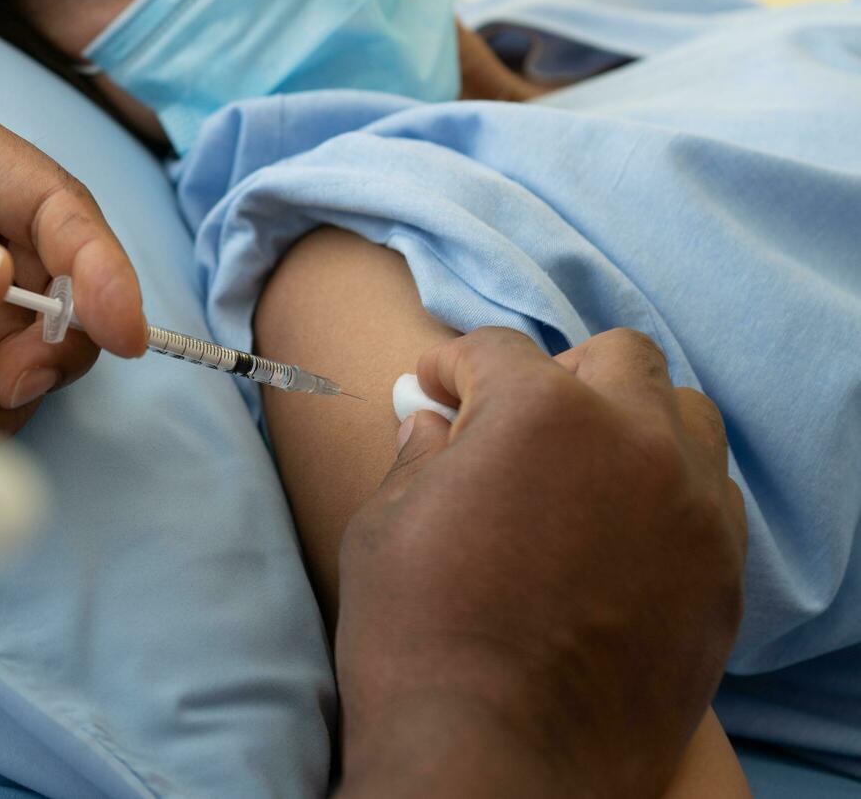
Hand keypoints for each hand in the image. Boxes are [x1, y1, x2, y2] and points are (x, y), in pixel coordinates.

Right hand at [336, 328, 746, 798]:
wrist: (495, 764)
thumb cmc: (417, 640)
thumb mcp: (384, 527)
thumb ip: (418, 457)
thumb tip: (436, 425)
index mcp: (538, 411)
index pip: (497, 349)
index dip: (455, 365)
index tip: (438, 389)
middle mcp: (632, 440)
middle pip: (616, 359)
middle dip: (558, 375)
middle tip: (516, 420)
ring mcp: (691, 508)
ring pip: (683, 416)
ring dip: (631, 421)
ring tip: (585, 468)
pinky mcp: (722, 574)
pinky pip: (711, 496)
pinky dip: (667, 490)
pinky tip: (620, 530)